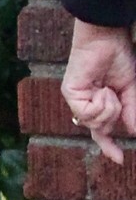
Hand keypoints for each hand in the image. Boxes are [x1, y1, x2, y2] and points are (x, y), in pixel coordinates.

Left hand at [62, 19, 135, 163]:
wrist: (108, 39)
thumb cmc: (119, 58)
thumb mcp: (131, 90)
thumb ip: (131, 113)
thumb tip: (133, 134)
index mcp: (101, 102)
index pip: (102, 130)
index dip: (109, 146)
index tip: (119, 160)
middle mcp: (86, 103)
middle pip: (99, 129)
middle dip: (113, 118)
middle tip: (115, 96)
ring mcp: (77, 99)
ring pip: (94, 124)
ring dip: (110, 110)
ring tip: (110, 90)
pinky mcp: (70, 94)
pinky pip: (87, 115)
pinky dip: (101, 105)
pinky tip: (103, 90)